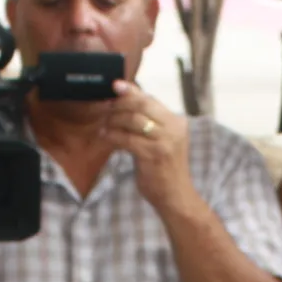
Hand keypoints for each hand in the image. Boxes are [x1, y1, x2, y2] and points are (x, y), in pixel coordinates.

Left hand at [105, 81, 193, 213]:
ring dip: (114, 120)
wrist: (175, 196)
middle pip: (142, 105)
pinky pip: (127, 139)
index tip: (116, 86)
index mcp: (177, 122)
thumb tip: (126, 104)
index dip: (132, 91)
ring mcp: (165, 141)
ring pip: (133, 120)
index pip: (151, 100)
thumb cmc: (164, 169)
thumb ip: (150, 124)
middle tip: (106, 106)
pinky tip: (105, 136)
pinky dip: (113, 136)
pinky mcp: (154, 154)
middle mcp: (174, 128)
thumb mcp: (162, 142)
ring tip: (104, 124)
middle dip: (121, 103)